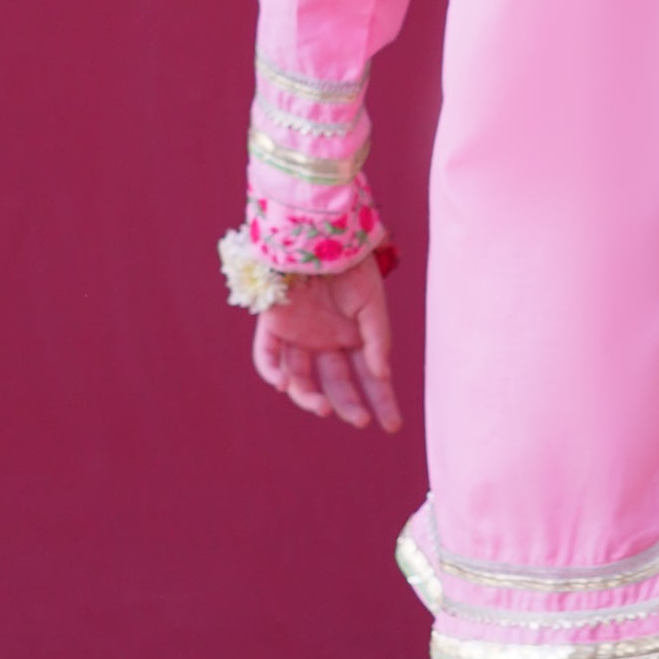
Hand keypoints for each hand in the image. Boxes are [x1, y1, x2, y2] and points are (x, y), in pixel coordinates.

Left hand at [252, 253, 401, 432]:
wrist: (324, 233)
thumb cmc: (352, 267)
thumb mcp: (373, 306)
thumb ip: (377, 340)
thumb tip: (382, 376)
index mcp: (352, 339)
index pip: (367, 379)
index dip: (380, 402)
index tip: (392, 424)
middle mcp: (324, 343)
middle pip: (335, 384)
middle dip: (348, 404)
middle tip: (359, 420)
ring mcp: (297, 336)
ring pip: (300, 378)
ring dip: (309, 397)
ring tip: (323, 408)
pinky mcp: (273, 324)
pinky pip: (266, 355)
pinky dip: (271, 371)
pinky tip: (283, 384)